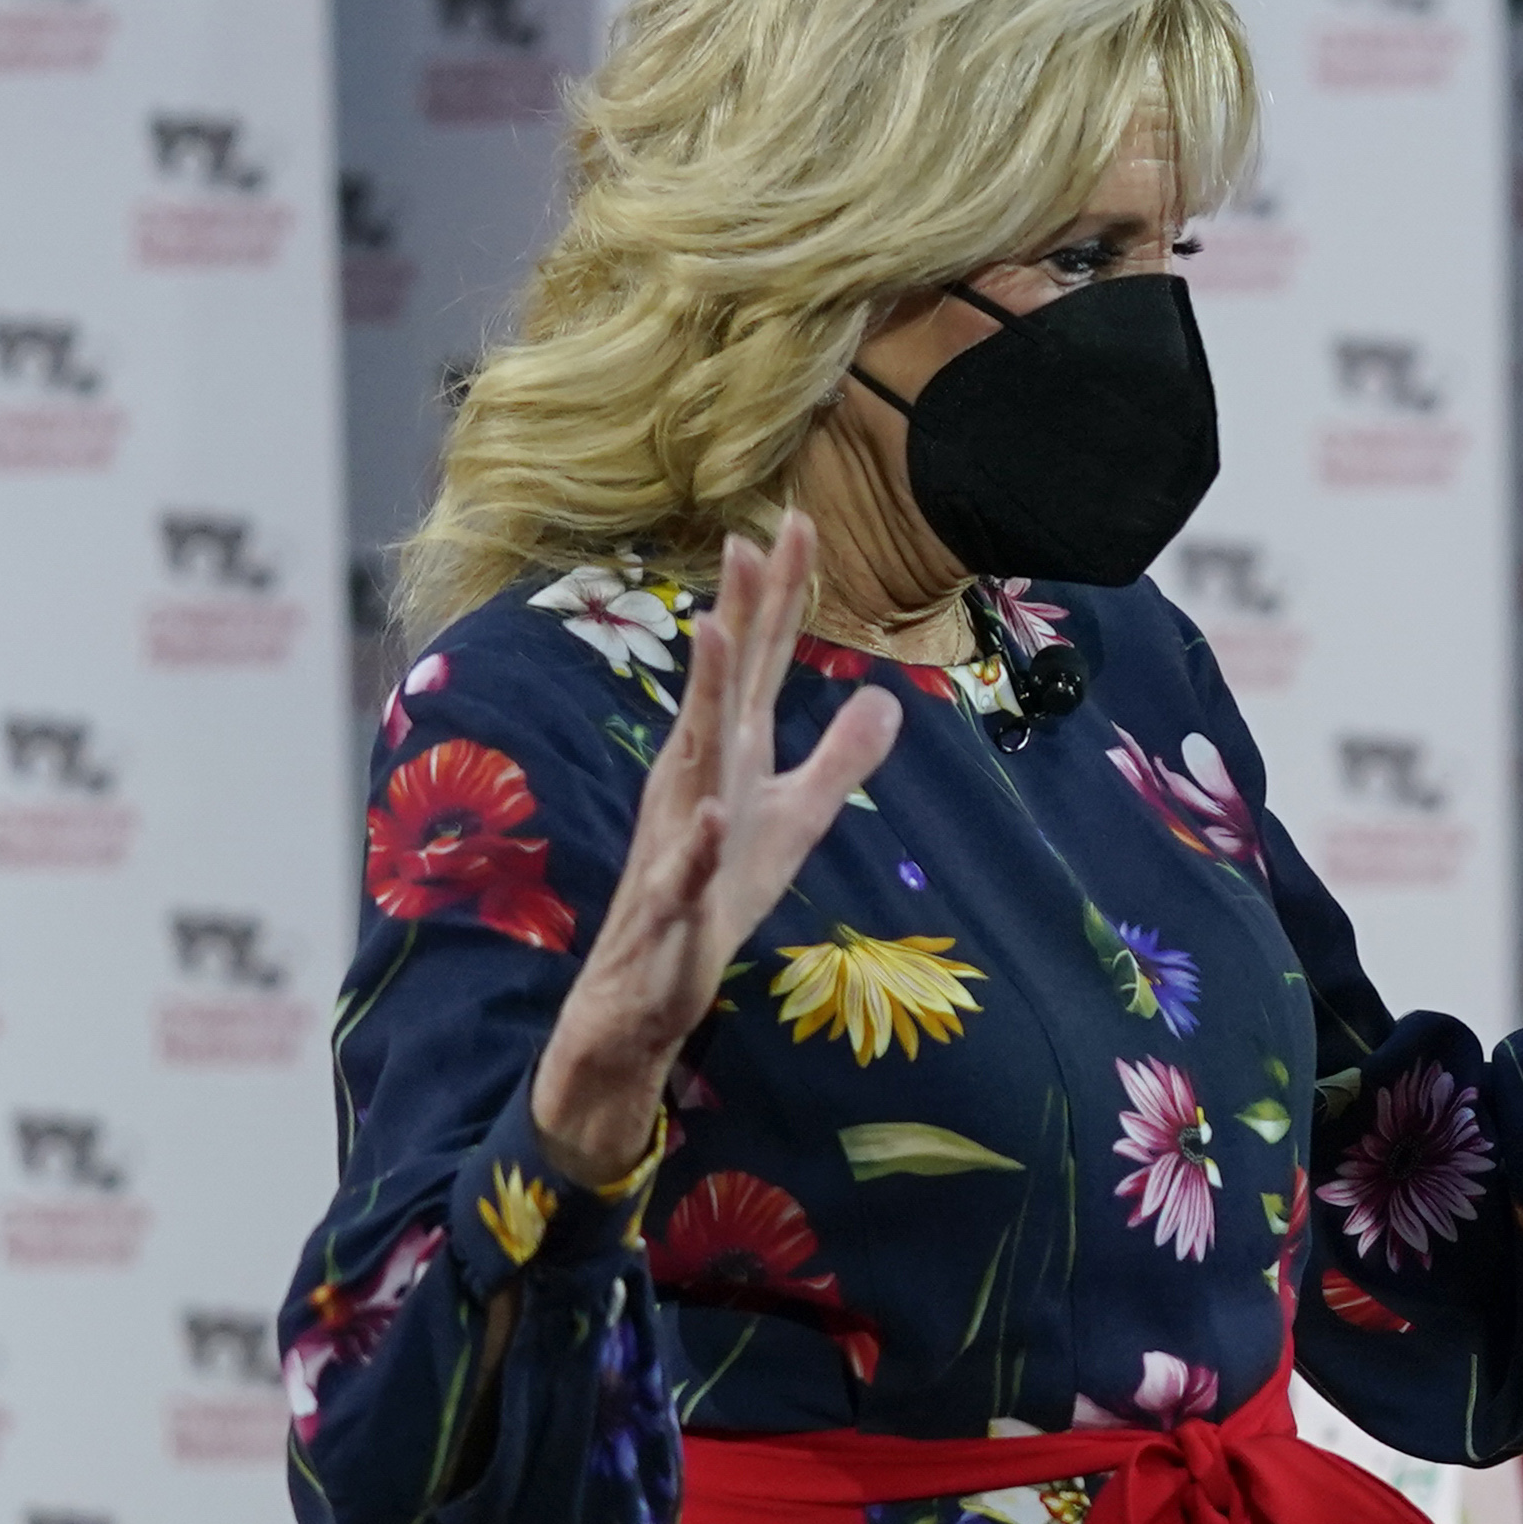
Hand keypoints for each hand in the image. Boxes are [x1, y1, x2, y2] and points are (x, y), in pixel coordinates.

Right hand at [528, 520, 902, 1182]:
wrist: (635, 1003)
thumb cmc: (711, 899)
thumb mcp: (794, 825)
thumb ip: (838, 760)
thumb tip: (887, 698)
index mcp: (726, 760)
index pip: (760, 666)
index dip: (780, 598)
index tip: (799, 520)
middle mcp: (696, 785)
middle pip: (725, 691)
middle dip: (741, 615)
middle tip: (753, 535)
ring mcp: (678, 842)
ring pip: (693, 764)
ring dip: (706, 702)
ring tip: (722, 631)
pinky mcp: (670, 912)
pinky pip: (684, 876)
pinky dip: (697, 847)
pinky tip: (713, 815)